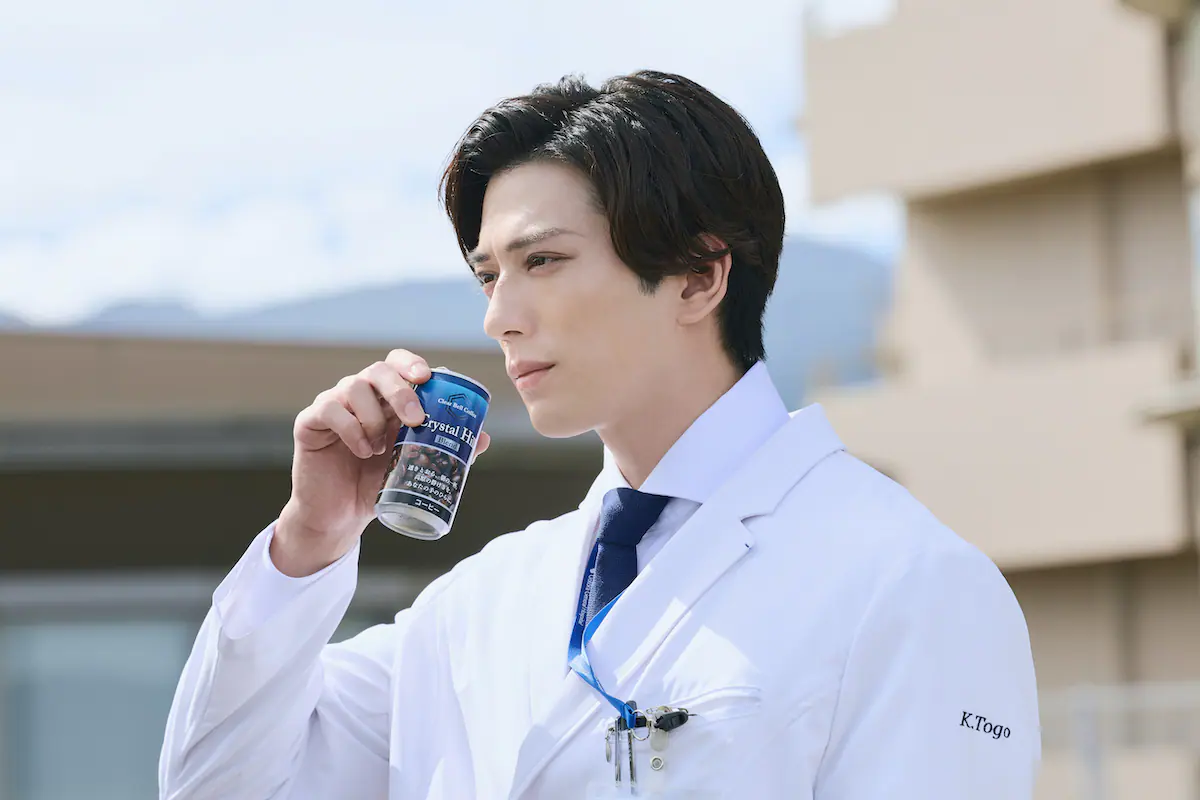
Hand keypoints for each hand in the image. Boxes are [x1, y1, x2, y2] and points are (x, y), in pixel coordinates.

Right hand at [272, 349, 491, 575]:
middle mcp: (360, 395)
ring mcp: (334, 405)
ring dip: (374, 416)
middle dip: (400, 389)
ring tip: (380, 449)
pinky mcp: (310, 421)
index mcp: (385, 399)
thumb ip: (445, 450)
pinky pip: (329, 408)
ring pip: (353, 385)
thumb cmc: (378, 486)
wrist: (340, 517)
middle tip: (415, 419)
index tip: (426, 377)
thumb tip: (484, 438)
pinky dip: (350, 428)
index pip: (397, 364)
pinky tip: (362, 451)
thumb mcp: (415, 467)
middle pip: (378, 369)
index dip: (411, 364)